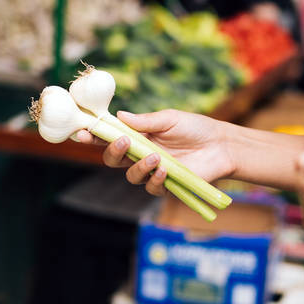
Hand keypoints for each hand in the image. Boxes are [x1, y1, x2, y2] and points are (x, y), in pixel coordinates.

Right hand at [74, 110, 235, 195]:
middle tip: (122, 143)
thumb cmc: (196, 128)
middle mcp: (141, 155)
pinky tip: (165, 169)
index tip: (82, 132)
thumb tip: (119, 116)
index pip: (110, 137)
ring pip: (131, 176)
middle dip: (112, 152)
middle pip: (113, 160)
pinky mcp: (167, 186)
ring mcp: (153, 172)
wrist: (221, 146)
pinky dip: (155, 179)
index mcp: (139, 136)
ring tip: (155, 157)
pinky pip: (152, 188)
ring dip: (139, 167)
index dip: (94, 136)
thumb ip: (145, 121)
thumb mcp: (170, 118)